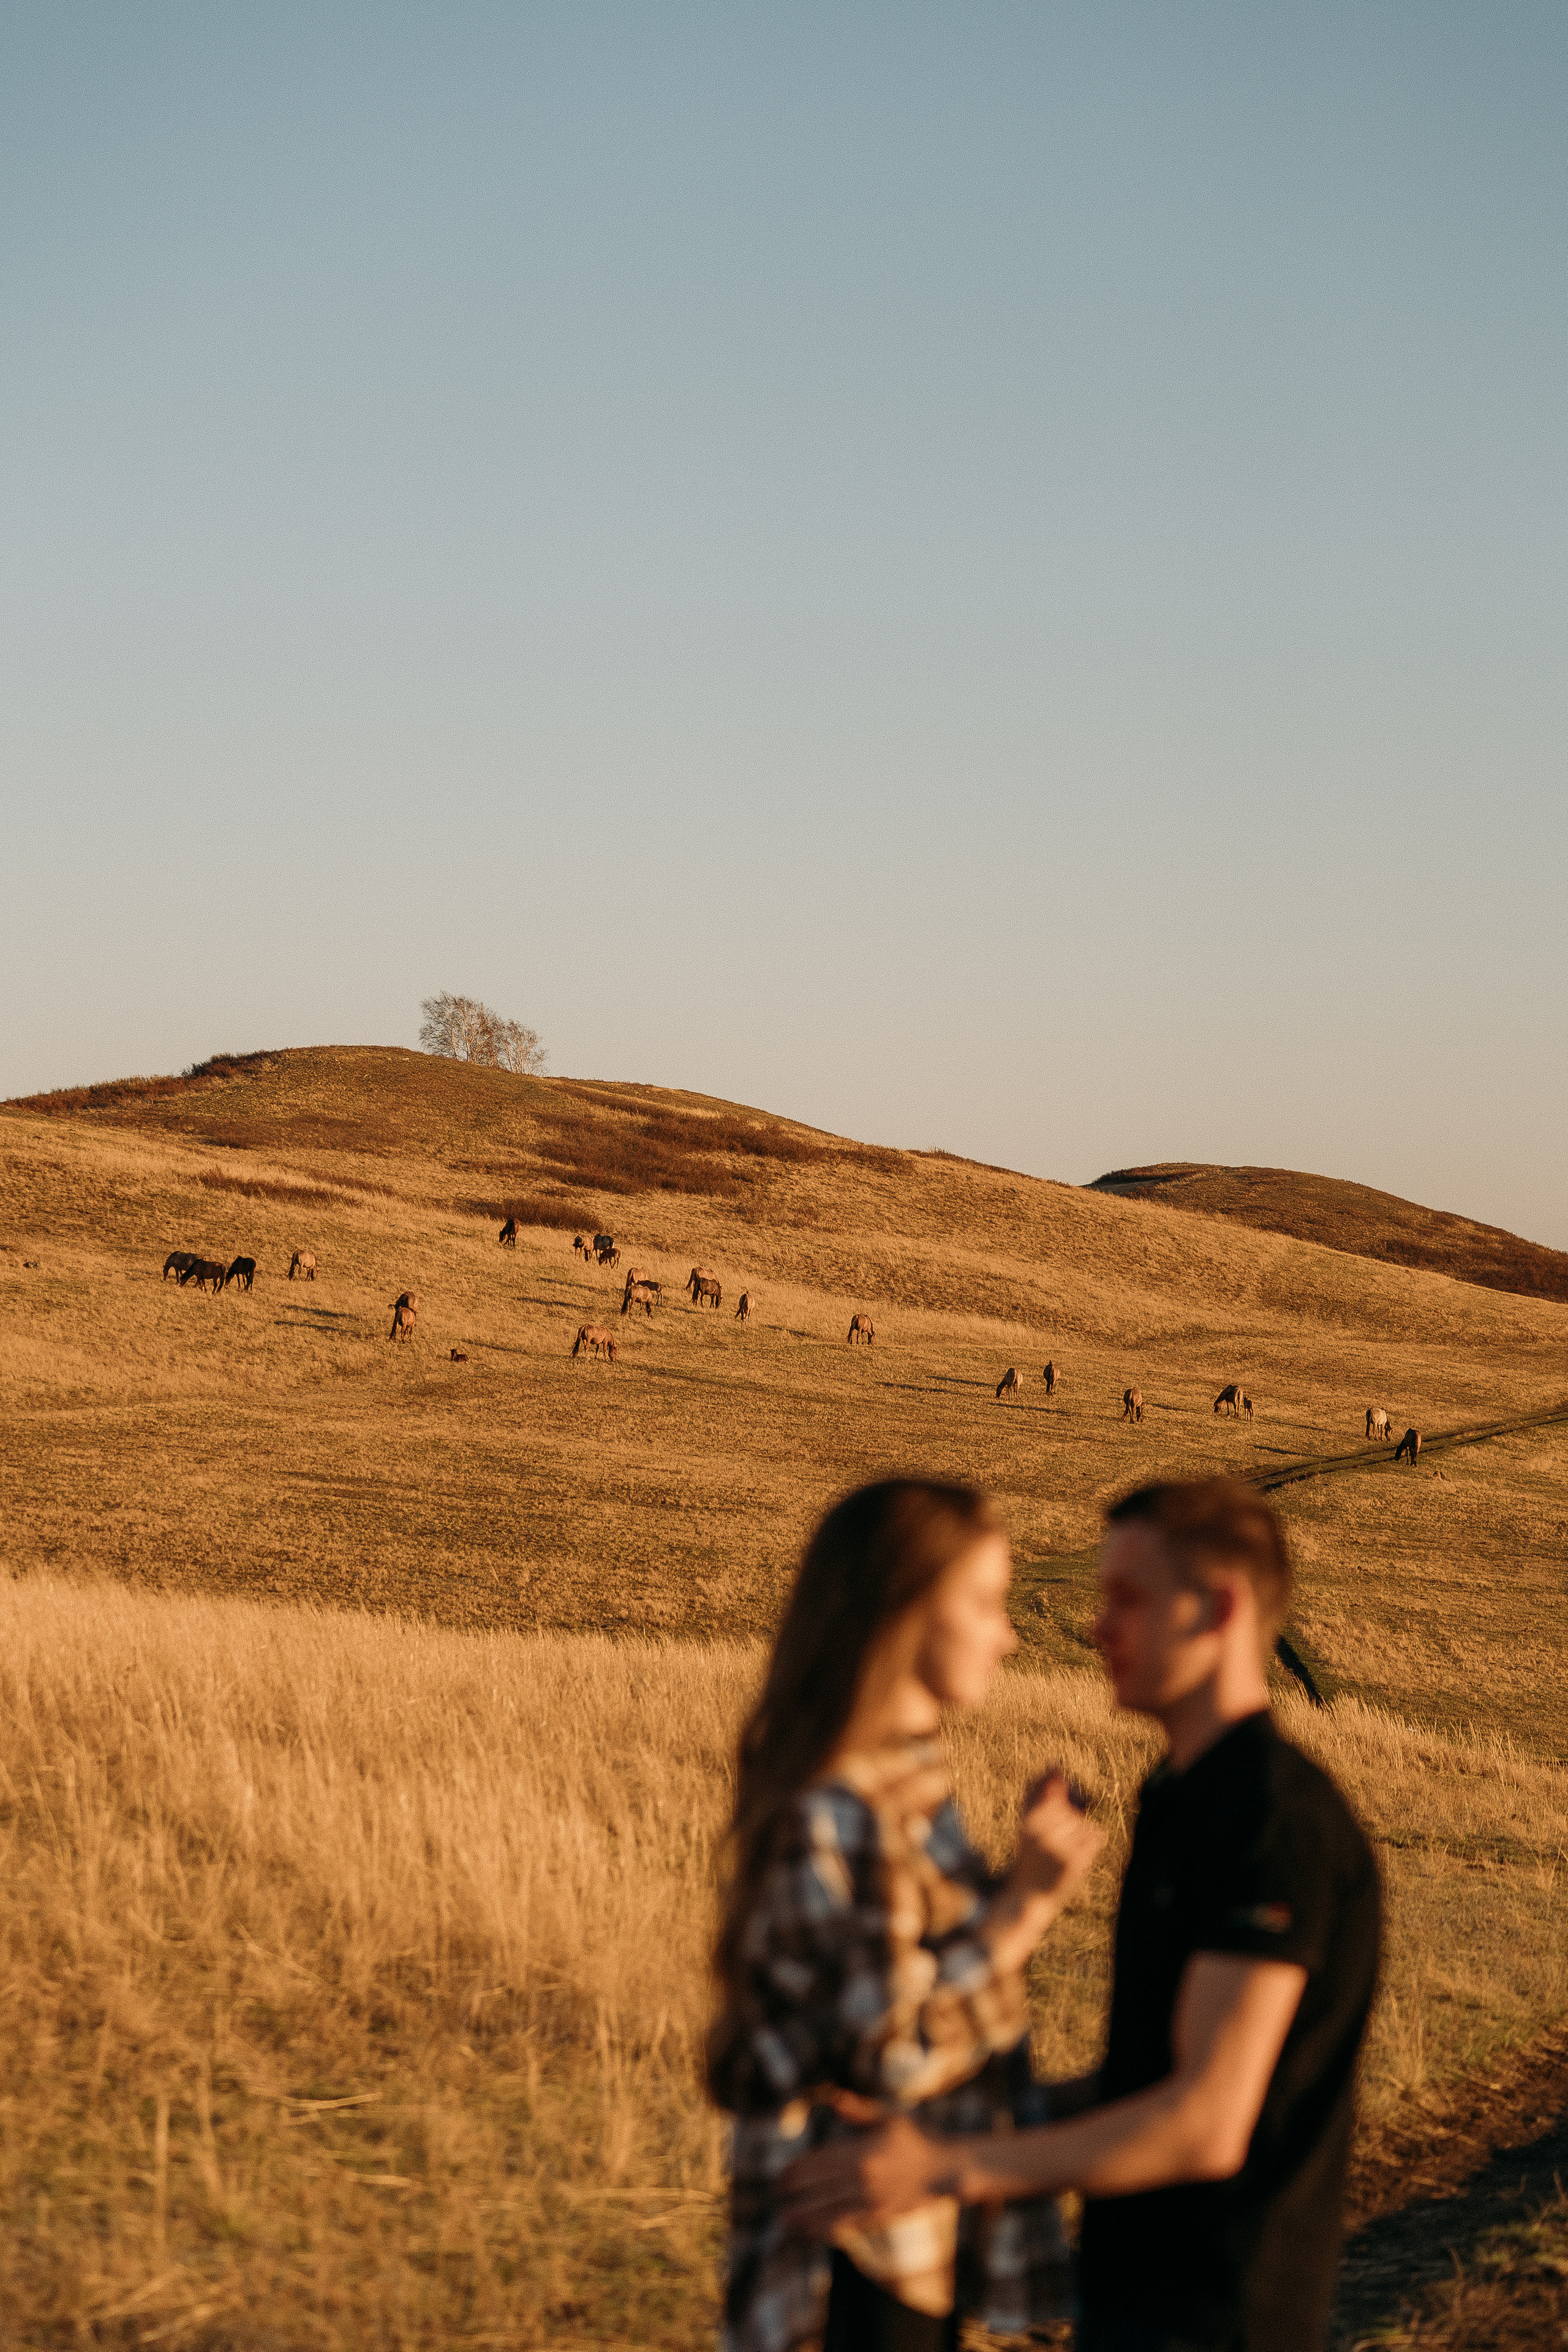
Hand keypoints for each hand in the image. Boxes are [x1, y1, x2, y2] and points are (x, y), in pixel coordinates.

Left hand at [782, 2114, 941, 2236]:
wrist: (946, 2169)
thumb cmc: (915, 2138)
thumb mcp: (887, 2118)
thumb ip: (857, 2111)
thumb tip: (832, 2099)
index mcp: (863, 2151)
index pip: (820, 2163)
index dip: (797, 2171)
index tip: (780, 2176)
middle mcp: (865, 2178)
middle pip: (820, 2188)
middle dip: (795, 2194)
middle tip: (776, 2196)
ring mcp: (872, 2200)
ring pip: (830, 2211)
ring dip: (805, 2217)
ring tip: (785, 2220)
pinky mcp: (879, 2217)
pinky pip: (847, 2224)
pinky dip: (826, 2228)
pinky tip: (812, 2230)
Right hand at [1009, 1772, 1103, 1906]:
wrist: (1029, 1897)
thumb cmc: (1029, 1855)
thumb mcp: (1027, 1823)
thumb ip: (1037, 1793)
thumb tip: (1054, 1764)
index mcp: (1027, 1823)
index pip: (1050, 1792)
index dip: (1055, 1788)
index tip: (1054, 1794)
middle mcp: (1042, 1834)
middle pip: (1068, 1808)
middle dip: (1067, 1817)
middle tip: (1055, 1839)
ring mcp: (1059, 1848)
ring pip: (1081, 1822)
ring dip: (1077, 1832)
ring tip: (1062, 1851)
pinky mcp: (1076, 1861)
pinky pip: (1094, 1836)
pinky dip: (1089, 1843)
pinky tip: (1076, 1856)